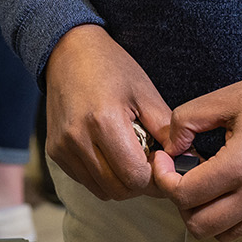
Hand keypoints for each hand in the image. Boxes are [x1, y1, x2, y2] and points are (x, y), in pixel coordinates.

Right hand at [43, 25, 172, 201]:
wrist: (68, 51)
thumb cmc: (111, 66)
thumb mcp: (145, 92)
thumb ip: (166, 130)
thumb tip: (188, 160)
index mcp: (103, 122)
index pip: (135, 176)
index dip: (155, 175)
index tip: (161, 160)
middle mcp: (77, 139)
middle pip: (118, 190)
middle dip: (140, 182)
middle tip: (149, 162)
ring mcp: (62, 148)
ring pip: (101, 191)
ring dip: (121, 182)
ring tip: (129, 156)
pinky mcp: (54, 152)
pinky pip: (85, 181)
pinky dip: (102, 177)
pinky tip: (109, 153)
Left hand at [150, 56, 241, 241]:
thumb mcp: (226, 97)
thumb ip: (187, 119)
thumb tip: (170, 145)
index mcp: (240, 165)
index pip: (185, 194)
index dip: (163, 177)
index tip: (164, 158)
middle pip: (199, 224)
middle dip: (179, 201)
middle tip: (180, 172)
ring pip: (220, 234)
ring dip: (201, 214)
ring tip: (202, 182)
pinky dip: (224, 218)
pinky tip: (223, 188)